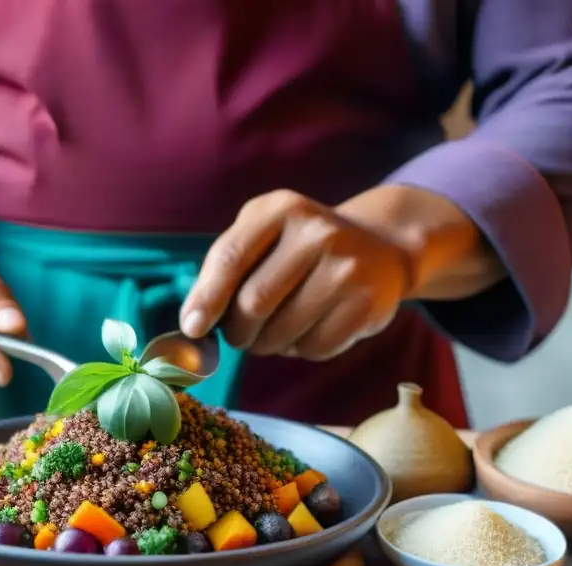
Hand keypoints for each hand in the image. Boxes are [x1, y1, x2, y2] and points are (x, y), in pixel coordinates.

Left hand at [180, 190, 416, 360]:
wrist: (380, 247)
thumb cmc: (300, 248)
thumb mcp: (263, 235)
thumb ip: (224, 269)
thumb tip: (192, 325)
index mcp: (281, 209)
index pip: (231, 257)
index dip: (206, 298)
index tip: (191, 329)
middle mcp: (317, 232)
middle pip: (254, 303)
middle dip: (237, 331)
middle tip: (239, 335)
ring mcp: (347, 268)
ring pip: (281, 332)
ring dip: (265, 345)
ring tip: (275, 330)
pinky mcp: (367, 303)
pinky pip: (313, 348)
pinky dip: (299, 350)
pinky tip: (307, 330)